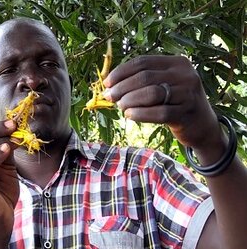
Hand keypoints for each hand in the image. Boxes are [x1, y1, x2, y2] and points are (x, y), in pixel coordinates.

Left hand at [103, 55, 220, 148]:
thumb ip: (143, 81)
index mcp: (177, 63)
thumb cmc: (175, 103)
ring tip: (121, 106)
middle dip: (122, 87)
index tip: (106, 83)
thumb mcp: (164, 85)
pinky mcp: (187, 113)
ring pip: (151, 93)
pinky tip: (130, 115)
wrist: (202, 125)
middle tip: (109, 97)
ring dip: (130, 100)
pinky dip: (141, 114)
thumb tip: (110, 84)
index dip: (121, 72)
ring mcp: (188, 93)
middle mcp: (185, 74)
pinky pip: (159, 112)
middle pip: (145, 77)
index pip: (143, 62)